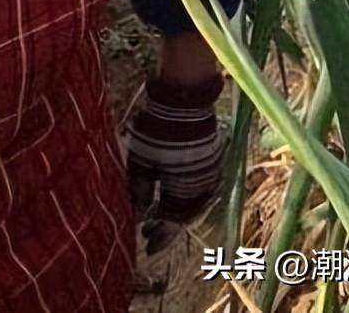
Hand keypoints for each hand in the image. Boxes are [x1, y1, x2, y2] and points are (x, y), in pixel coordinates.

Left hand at [126, 71, 224, 254]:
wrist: (185, 100)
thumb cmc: (159, 132)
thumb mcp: (142, 162)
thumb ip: (139, 192)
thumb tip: (135, 216)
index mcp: (186, 194)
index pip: (172, 225)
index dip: (159, 237)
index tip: (145, 248)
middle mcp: (204, 190)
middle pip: (184, 216)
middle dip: (165, 224)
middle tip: (146, 230)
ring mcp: (212, 175)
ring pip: (193, 203)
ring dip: (175, 209)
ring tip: (155, 211)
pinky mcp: (214, 161)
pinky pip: (199, 188)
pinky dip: (184, 194)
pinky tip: (169, 191)